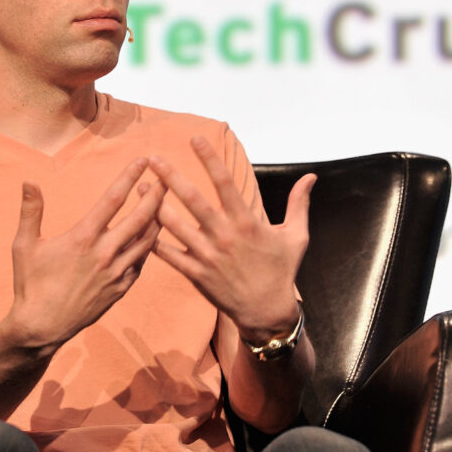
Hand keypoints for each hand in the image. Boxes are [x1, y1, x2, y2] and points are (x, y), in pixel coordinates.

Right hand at [8, 158, 165, 349]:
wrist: (42, 328)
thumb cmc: (30, 285)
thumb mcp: (24, 246)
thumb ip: (31, 212)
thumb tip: (29, 182)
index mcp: (83, 238)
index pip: (113, 199)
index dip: (129, 176)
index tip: (142, 160)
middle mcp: (104, 253)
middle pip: (140, 217)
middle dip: (157, 194)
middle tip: (166, 176)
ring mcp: (116, 272)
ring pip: (148, 240)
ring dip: (157, 218)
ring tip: (163, 202)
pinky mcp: (121, 289)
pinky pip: (142, 262)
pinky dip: (149, 245)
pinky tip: (151, 235)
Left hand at [148, 137, 315, 341]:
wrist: (268, 312)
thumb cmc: (282, 272)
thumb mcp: (296, 236)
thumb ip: (299, 204)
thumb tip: (311, 177)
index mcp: (246, 222)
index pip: (225, 183)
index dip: (209, 159)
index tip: (194, 139)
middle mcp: (225, 236)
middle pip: (193, 201)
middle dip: (171, 177)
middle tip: (152, 158)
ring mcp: (208, 256)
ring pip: (175, 226)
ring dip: (155, 204)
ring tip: (141, 185)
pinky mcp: (196, 274)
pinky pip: (169, 255)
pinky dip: (154, 240)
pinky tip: (139, 224)